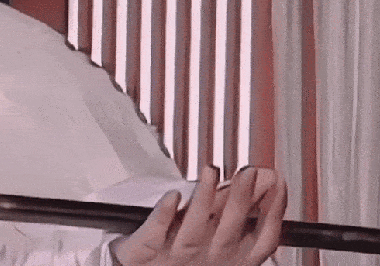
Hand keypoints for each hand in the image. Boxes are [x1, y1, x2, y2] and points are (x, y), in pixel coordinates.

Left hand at [109, 166, 287, 265]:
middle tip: (249, 171)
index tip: (278, 185)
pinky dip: (165, 212)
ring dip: (204, 198)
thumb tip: (259, 186)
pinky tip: (172, 196)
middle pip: (229, 230)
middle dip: (241, 200)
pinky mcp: (150, 249)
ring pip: (194, 227)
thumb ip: (236, 216)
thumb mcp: (218, 246)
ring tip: (211, 171)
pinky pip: (157, 229)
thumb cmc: (183, 262)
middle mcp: (208, 259)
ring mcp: (178, 254)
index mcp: (230, 261)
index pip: (260, 239)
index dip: (273, 214)